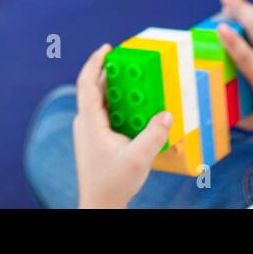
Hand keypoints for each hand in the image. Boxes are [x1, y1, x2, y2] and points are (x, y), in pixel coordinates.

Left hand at [72, 43, 173, 208]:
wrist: (100, 206)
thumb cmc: (113, 184)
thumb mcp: (138, 159)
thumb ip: (153, 135)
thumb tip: (167, 113)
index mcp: (90, 122)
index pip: (87, 83)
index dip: (95, 62)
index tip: (107, 47)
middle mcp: (86, 123)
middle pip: (94, 89)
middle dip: (109, 72)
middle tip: (128, 59)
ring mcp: (89, 132)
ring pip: (100, 102)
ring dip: (115, 88)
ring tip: (133, 78)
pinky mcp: (95, 140)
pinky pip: (105, 113)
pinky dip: (118, 104)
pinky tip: (134, 106)